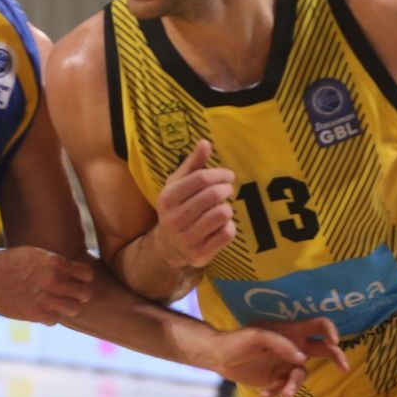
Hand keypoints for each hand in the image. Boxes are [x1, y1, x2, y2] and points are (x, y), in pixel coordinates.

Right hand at [0, 246, 93, 323]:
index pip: (87, 274)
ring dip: (68, 307)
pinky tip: (43, 310)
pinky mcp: (35, 314)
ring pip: (74, 309)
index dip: (84, 278)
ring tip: (58, 304)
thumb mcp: (34, 253)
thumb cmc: (7, 262)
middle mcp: (54, 280)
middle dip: (80, 295)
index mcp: (55, 262)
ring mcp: (46, 299)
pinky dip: (51, 317)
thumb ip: (54, 263)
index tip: (78, 280)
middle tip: (72, 295)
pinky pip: (55, 320)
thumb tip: (70, 271)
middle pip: (85, 294)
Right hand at [152, 140, 237, 269]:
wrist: (168, 247)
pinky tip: (221, 226)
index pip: (201, 179)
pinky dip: (229, 227)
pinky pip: (227, 234)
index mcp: (167, 198)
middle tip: (228, 190)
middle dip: (226, 189)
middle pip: (214, 195)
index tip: (228, 175)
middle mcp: (174, 219)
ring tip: (221, 209)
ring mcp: (187, 238)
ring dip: (227, 209)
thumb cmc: (177, 208)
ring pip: (223, 214)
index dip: (220, 174)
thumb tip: (205, 142)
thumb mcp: (177, 185)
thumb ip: (192, 164)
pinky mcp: (200, 254)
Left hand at [205, 318, 350, 396]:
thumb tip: (301, 359)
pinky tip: (264, 394)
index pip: (319, 326)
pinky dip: (278, 391)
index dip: (330, 331)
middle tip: (344, 369)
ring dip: (295, 385)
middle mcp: (295, 347)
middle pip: (324, 350)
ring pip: (303, 375)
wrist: (221, 358)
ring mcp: (288, 363)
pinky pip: (287, 387)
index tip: (334, 342)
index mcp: (292, 331)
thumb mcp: (258, 336)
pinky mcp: (279, 378)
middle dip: (337, 358)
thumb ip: (281, 344)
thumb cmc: (238, 340)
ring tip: (282, 393)